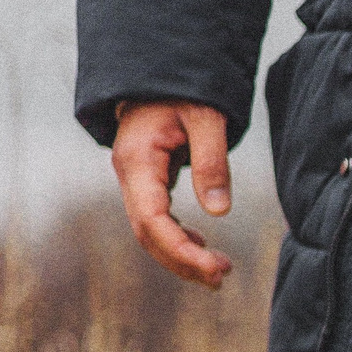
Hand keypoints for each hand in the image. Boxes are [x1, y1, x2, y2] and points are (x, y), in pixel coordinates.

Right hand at [112, 100, 234, 287]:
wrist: (159, 74)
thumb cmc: (183, 90)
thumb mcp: (205, 117)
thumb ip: (212, 161)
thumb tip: (220, 211)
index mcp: (138, 160)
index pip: (151, 219)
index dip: (180, 249)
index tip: (213, 267)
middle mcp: (129, 174)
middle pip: (147, 233)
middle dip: (182, 260)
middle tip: (221, 278)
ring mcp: (134, 179)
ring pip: (149, 230)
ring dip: (180, 254)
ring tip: (218, 272)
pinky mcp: (145, 181)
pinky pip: (155, 219)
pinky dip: (177, 237)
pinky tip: (202, 247)